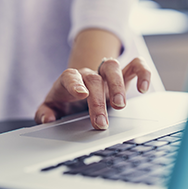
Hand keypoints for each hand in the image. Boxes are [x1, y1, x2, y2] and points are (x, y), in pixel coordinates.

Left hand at [34, 57, 150, 129]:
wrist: (81, 89)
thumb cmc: (66, 100)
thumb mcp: (52, 108)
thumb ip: (44, 113)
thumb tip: (47, 119)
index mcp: (69, 81)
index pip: (70, 76)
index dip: (75, 84)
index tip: (81, 94)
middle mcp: (89, 75)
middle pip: (94, 79)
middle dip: (98, 101)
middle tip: (101, 122)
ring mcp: (106, 74)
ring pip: (113, 67)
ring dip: (118, 85)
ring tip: (120, 105)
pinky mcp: (123, 75)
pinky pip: (136, 66)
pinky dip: (142, 73)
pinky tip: (143, 89)